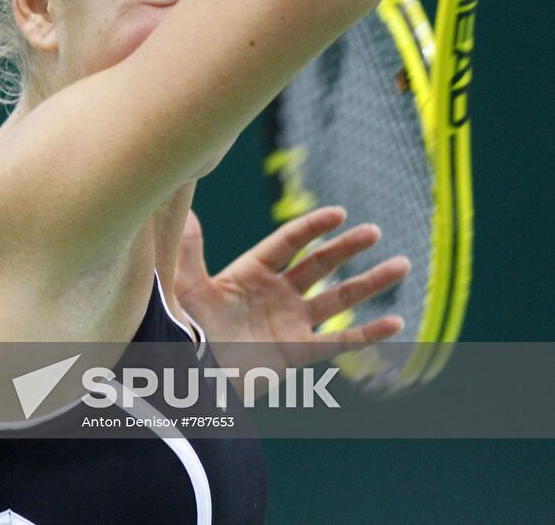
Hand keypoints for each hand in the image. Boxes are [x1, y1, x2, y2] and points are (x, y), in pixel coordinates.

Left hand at [174, 206, 409, 375]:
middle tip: (374, 231)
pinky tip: (396, 323)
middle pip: (320, 264)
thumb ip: (188, 250)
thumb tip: (186, 210)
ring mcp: (291, 321)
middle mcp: (277, 292)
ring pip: (339, 298)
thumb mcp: (187, 287)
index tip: (339, 212)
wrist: (193, 378)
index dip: (314, 227)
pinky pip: (340, 342)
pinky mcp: (298, 352)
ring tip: (403, 265)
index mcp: (252, 271)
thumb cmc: (187, 330)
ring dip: (370, 283)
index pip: (289, 242)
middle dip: (348, 247)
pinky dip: (369, 334)